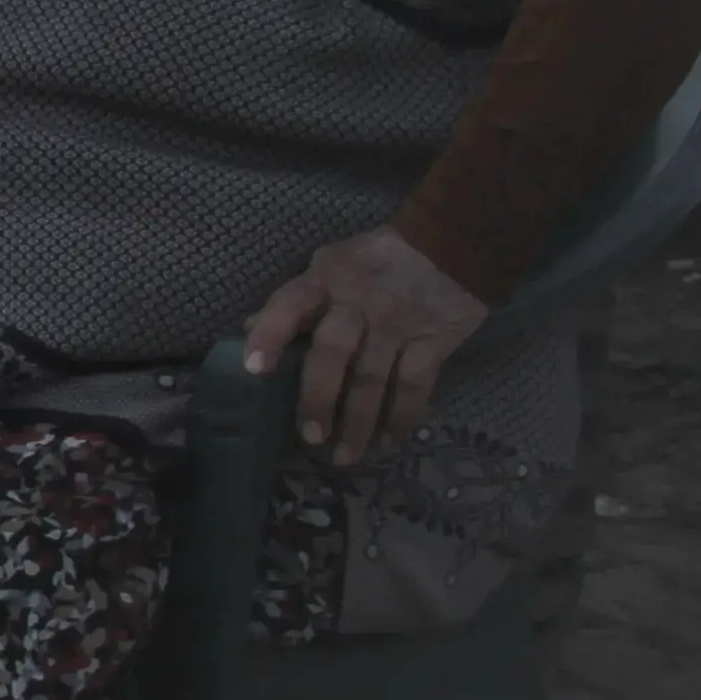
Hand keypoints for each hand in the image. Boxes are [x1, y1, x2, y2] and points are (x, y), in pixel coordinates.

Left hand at [244, 229, 491, 465]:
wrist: (451, 243)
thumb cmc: (377, 259)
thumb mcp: (331, 264)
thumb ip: (296, 299)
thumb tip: (248, 327)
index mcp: (324, 279)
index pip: (288, 305)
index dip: (269, 335)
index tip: (254, 370)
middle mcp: (357, 302)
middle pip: (331, 353)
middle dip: (318, 399)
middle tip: (311, 438)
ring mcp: (397, 323)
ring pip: (372, 379)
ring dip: (358, 422)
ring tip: (346, 456)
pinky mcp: (434, 340)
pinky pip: (415, 385)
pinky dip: (402, 417)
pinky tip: (389, 441)